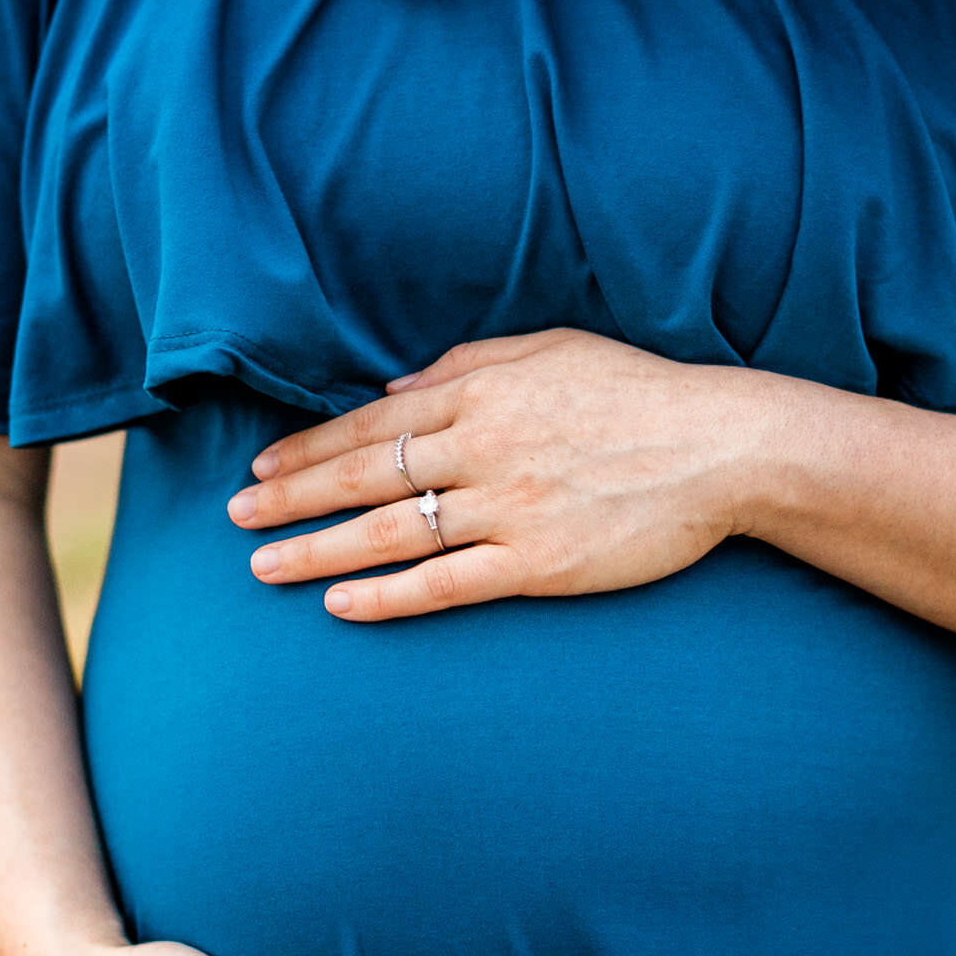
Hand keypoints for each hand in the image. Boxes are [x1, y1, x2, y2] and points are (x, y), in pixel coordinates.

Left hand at [226, 328, 768, 620]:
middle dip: (290, 498)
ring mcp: (508, 509)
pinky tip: (339, 604)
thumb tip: (394, 388)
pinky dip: (387, 596)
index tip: (263, 466)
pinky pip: (445, 584)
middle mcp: (482, 449)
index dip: (310, 448)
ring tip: (263, 566)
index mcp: (481, 393)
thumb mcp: (550, 351)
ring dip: (318, 550)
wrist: (721, 447)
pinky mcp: (538, 564)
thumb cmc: (638, 394)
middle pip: (364, 477)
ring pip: (389, 533)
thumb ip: (466, 366)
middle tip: (234, 517)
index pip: (372, 425)